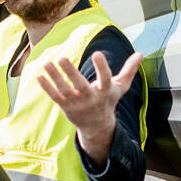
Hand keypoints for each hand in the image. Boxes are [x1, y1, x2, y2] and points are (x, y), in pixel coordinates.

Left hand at [38, 51, 143, 167]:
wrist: (98, 126)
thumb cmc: (109, 101)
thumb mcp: (120, 87)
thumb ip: (129, 70)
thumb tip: (141, 54)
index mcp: (104, 92)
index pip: (104, 78)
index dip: (101, 67)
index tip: (97, 54)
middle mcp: (91, 99)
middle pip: (80, 86)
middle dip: (71, 73)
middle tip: (62, 58)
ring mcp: (77, 104)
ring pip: (64, 90)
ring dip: (55, 77)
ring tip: (47, 63)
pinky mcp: (66, 107)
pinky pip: (56, 97)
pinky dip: (47, 87)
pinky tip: (40, 76)